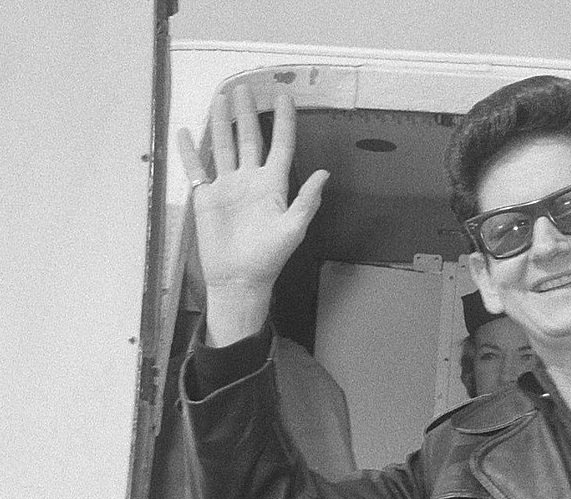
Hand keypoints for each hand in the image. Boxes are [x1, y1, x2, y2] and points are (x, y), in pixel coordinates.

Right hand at [177, 85, 328, 344]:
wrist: (239, 279)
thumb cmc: (269, 257)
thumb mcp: (293, 229)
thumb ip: (307, 200)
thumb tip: (325, 174)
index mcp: (273, 185)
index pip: (281, 146)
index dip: (284, 122)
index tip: (284, 98)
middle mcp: (251, 180)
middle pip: (250, 139)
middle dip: (247, 113)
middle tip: (244, 88)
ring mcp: (228, 187)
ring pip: (224, 146)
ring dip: (221, 123)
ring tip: (220, 98)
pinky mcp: (207, 197)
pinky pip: (196, 168)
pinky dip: (189, 151)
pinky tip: (186, 132)